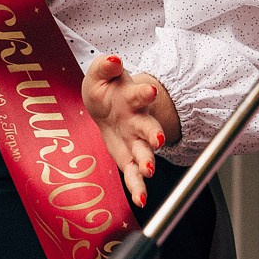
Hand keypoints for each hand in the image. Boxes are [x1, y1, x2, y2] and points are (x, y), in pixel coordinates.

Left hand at [82, 55, 179, 204]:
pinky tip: (141, 199)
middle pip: (149, 127)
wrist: (108, 105)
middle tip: (157, 139)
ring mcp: (135, 140)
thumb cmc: (106, 90)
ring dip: (148, 161)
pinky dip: (139, 187)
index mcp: (131, 97)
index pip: (139, 93)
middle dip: (153, 133)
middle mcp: (138, 120)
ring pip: (145, 152)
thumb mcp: (100, 74)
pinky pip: (134, 174)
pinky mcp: (128, 157)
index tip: (150, 91)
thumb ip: (105, 66)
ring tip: (148, 170)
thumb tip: (113, 59)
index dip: (144, 92)